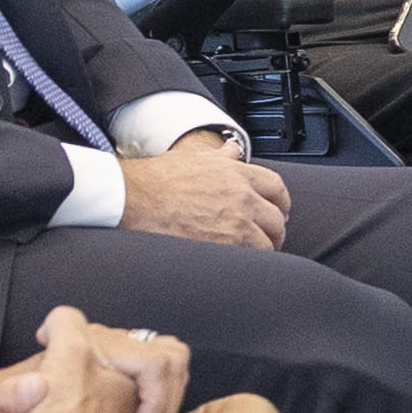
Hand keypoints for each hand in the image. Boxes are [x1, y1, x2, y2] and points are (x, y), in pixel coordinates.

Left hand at [0, 313, 190, 412]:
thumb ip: (10, 397)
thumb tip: (36, 386)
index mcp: (78, 346)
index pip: (147, 354)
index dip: (151, 387)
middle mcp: (102, 344)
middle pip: (167, 355)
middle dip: (166, 396)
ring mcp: (112, 356)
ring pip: (171, 362)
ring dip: (167, 399)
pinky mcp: (114, 373)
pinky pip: (160, 376)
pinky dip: (160, 402)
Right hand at [115, 138, 289, 247]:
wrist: (131, 198)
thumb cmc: (155, 179)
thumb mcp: (194, 158)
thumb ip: (221, 156)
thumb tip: (233, 150)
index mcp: (237, 174)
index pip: (276, 188)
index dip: (280, 203)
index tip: (277, 211)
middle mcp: (241, 197)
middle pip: (276, 219)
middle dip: (274, 230)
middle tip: (266, 237)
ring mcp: (234, 223)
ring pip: (268, 242)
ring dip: (263, 249)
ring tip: (251, 253)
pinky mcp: (223, 246)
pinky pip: (251, 259)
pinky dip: (249, 262)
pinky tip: (238, 262)